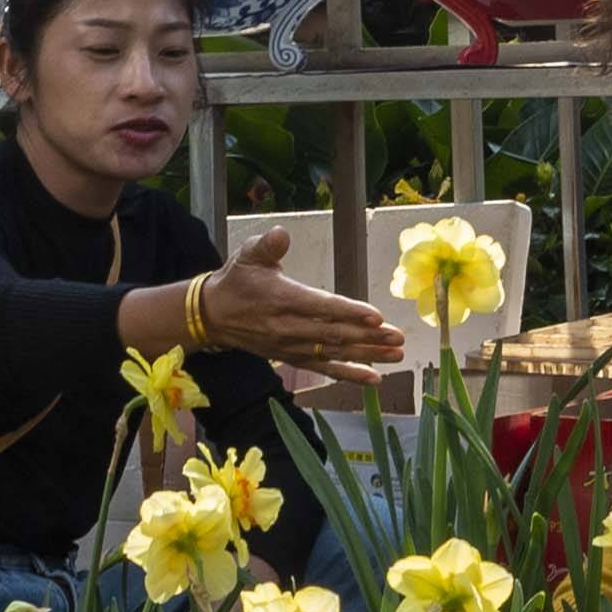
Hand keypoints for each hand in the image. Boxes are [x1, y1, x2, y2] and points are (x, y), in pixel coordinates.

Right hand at [200, 228, 410, 374]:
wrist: (213, 315)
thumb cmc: (237, 280)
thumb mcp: (247, 255)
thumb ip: (268, 245)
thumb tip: (280, 233)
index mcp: (281, 299)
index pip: (321, 307)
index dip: (349, 312)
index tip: (376, 316)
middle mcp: (288, 327)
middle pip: (334, 334)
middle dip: (368, 337)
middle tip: (398, 337)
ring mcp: (291, 347)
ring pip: (334, 353)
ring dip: (367, 355)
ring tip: (396, 354)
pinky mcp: (293, 358)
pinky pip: (324, 369)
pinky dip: (350, 375)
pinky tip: (375, 378)